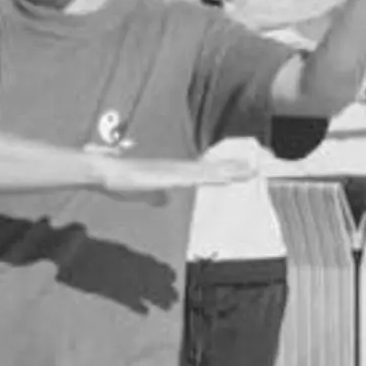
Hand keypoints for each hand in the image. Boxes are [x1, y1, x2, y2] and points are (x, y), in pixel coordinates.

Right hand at [91, 154, 256, 201]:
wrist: (103, 172)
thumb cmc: (120, 182)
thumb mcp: (144, 194)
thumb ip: (155, 196)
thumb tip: (164, 199)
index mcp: (176, 173)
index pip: (207, 172)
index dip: (227, 170)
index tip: (248, 169)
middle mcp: (180, 169)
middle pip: (213, 169)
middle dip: (237, 168)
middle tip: (261, 166)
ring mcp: (175, 172)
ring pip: (208, 172)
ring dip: (230, 171)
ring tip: (251, 170)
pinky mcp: (168, 177)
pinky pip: (194, 177)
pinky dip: (211, 177)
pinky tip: (224, 178)